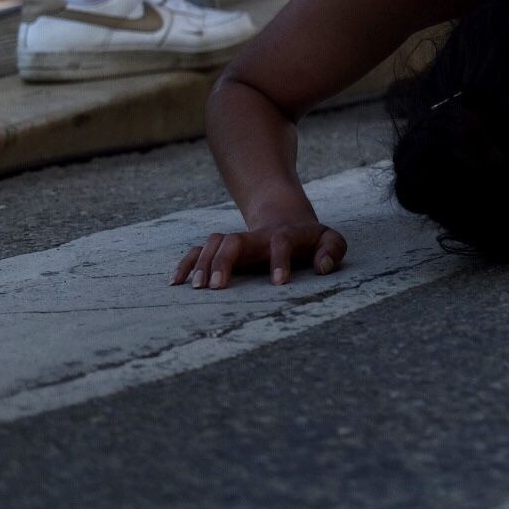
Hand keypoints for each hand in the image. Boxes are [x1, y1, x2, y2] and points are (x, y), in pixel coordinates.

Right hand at [171, 219, 346, 289]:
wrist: (286, 220)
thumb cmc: (310, 240)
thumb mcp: (330, 240)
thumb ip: (332, 250)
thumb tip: (322, 267)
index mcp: (285, 235)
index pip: (282, 242)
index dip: (280, 261)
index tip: (279, 284)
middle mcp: (257, 237)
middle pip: (235, 240)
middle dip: (224, 261)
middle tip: (217, 289)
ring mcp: (238, 241)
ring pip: (214, 242)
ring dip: (203, 263)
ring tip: (198, 289)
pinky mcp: (223, 248)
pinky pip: (199, 251)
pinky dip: (187, 263)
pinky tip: (175, 282)